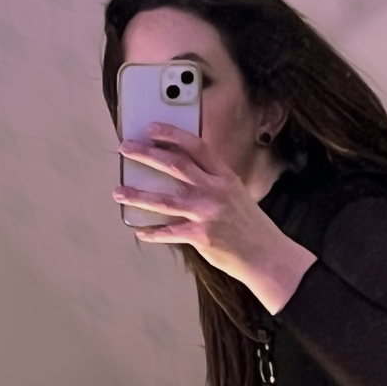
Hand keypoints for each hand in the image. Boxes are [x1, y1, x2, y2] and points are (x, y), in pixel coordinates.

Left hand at [114, 124, 314, 312]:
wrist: (268, 256)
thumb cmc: (249, 226)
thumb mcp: (235, 194)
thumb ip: (211, 182)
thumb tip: (179, 173)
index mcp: (225, 177)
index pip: (196, 147)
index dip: (172, 134)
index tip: (152, 129)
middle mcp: (215, 191)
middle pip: (175, 166)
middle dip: (146, 155)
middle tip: (126, 149)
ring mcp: (208, 214)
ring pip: (165, 200)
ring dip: (138, 195)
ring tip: (118, 192)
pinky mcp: (202, 236)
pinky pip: (170, 232)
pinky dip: (153, 233)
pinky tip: (141, 231)